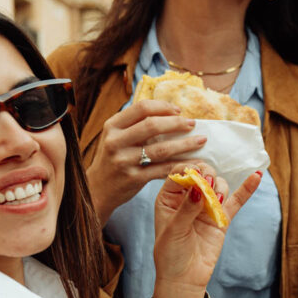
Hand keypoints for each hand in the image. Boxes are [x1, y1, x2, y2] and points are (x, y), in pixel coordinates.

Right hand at [85, 100, 207, 223]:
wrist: (97, 189)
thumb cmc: (113, 160)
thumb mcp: (116, 137)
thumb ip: (135, 125)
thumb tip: (170, 112)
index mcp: (112, 126)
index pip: (142, 108)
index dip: (164, 107)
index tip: (179, 111)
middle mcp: (116, 141)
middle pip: (152, 125)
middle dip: (177, 123)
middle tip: (193, 124)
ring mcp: (124, 161)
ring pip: (161, 149)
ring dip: (185, 144)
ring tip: (201, 141)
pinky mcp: (134, 178)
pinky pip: (163, 169)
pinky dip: (182, 165)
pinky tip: (195, 163)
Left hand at [152, 167, 262, 297]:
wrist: (184, 279)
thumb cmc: (171, 254)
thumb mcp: (174, 230)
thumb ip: (187, 208)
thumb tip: (199, 187)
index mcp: (169, 197)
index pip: (179, 173)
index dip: (189, 170)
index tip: (196, 176)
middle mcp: (188, 198)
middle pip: (202, 174)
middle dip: (207, 175)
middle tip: (208, 184)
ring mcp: (207, 207)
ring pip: (218, 185)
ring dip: (219, 187)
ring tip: (215, 200)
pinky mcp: (222, 218)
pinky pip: (236, 201)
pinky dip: (246, 189)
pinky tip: (256, 177)